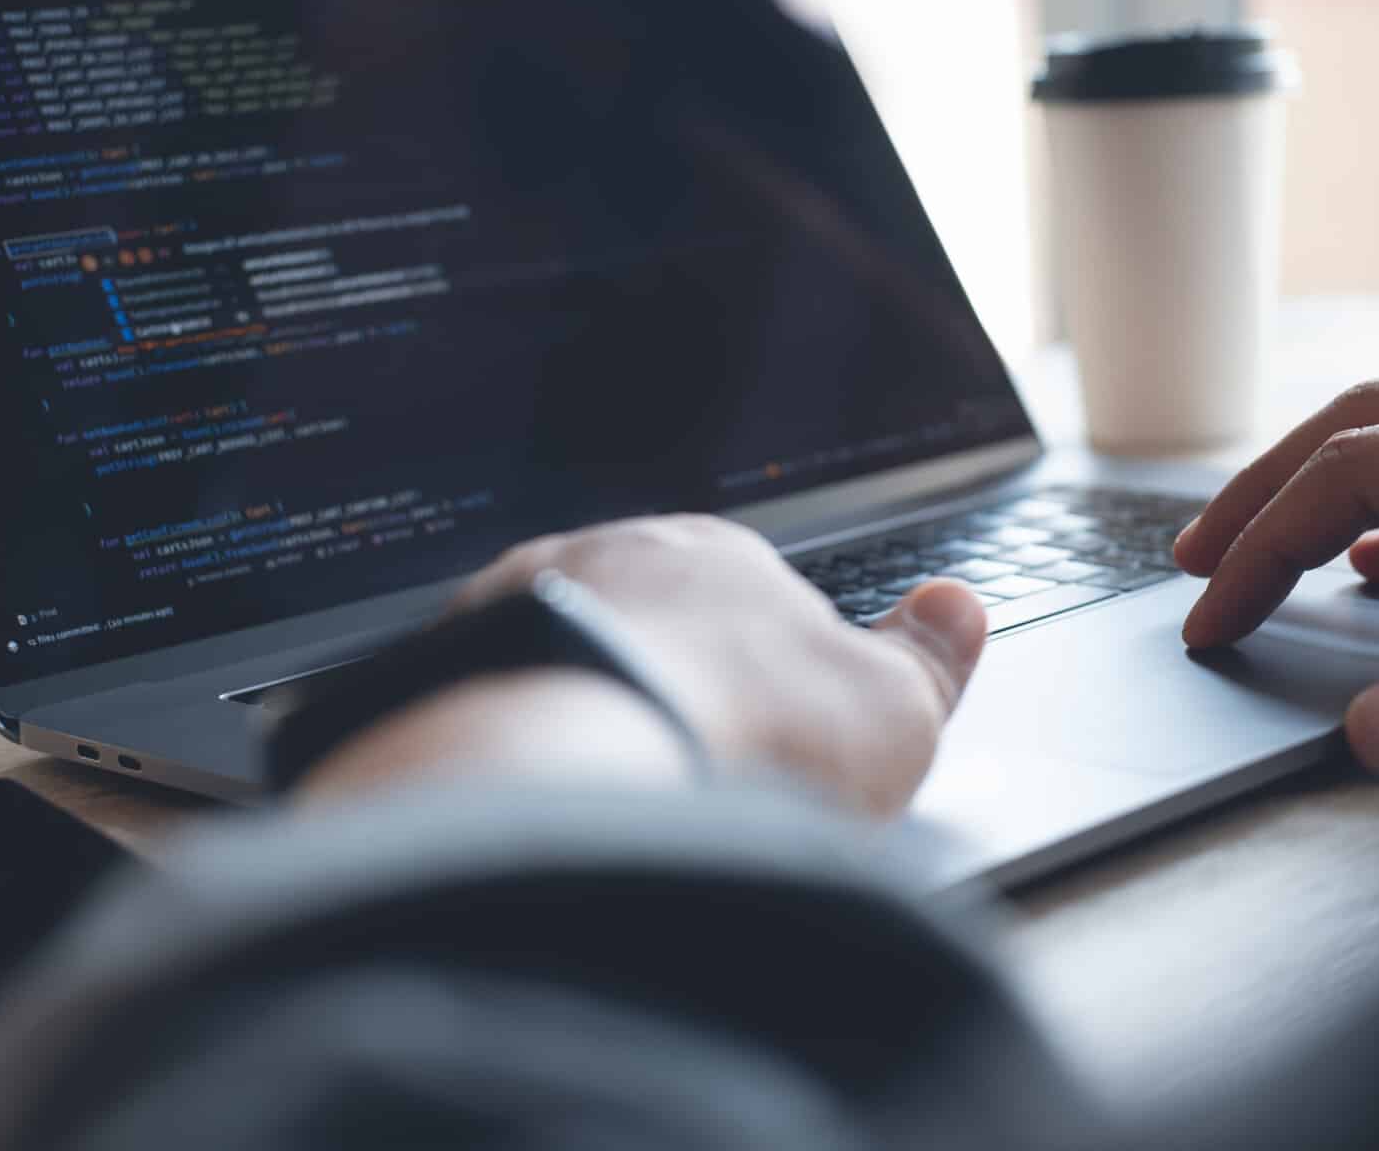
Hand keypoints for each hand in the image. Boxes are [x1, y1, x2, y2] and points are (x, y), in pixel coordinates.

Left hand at [300, 516, 986, 815]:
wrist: (573, 783)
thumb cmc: (746, 737)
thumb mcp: (891, 708)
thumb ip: (930, 655)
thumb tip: (960, 607)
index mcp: (713, 551)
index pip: (750, 600)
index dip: (770, 679)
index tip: (774, 747)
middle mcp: (596, 561)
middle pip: (642, 628)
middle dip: (665, 694)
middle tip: (691, 788)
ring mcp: (499, 617)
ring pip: (551, 666)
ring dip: (575, 723)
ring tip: (607, 815)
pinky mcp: (419, 687)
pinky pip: (474, 719)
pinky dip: (500, 763)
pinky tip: (528, 826)